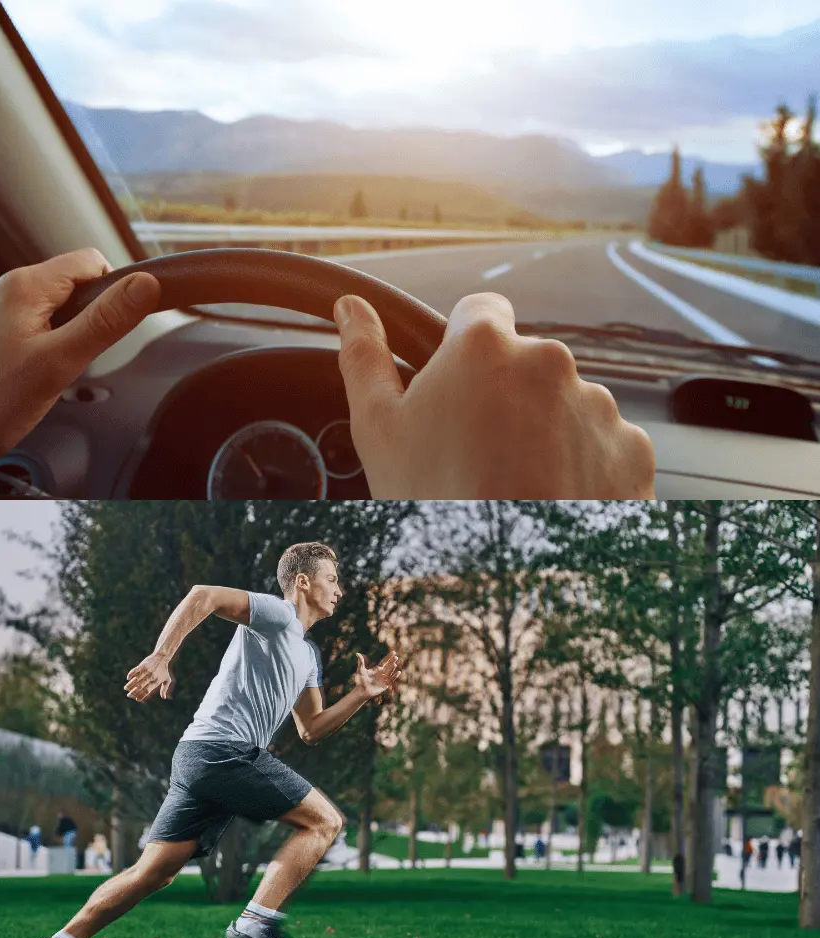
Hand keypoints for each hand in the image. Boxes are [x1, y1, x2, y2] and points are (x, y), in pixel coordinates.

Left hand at [0, 248, 160, 474]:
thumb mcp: (58, 365)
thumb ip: (105, 323)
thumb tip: (144, 285)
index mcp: (22, 287)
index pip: (90, 262)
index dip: (112, 293)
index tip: (110, 330)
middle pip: (61, 290)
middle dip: (75, 326)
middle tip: (62, 370)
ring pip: (30, 313)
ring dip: (43, 341)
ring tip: (27, 383)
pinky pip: (1, 331)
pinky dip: (12, 352)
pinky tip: (0, 385)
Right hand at [124, 650, 175, 701]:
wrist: (162, 656)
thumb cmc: (164, 669)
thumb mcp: (167, 679)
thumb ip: (164, 688)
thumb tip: (163, 698)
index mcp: (156, 681)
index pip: (147, 691)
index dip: (142, 696)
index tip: (137, 699)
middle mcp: (151, 677)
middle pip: (141, 686)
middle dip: (134, 692)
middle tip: (128, 695)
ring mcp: (147, 670)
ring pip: (137, 679)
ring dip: (130, 684)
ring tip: (125, 688)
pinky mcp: (143, 665)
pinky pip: (136, 670)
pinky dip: (131, 674)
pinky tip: (128, 678)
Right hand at [333, 292, 655, 498]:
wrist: (505, 582)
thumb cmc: (432, 503)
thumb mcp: (379, 431)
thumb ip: (364, 356)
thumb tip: (351, 308)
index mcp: (484, 346)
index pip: (479, 312)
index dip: (463, 349)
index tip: (455, 388)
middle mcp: (550, 361)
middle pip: (524, 362)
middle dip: (504, 395)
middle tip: (475, 453)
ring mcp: (598, 405)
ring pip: (564, 404)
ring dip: (544, 431)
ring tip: (514, 485)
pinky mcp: (631, 449)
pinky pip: (601, 444)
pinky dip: (581, 466)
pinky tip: (550, 500)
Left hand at [353, 651, 400, 699]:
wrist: (361, 691)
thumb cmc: (360, 681)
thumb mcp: (360, 670)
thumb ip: (360, 662)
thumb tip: (357, 653)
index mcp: (377, 669)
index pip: (384, 662)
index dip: (389, 657)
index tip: (393, 652)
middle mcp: (381, 673)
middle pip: (388, 666)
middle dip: (392, 661)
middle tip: (396, 657)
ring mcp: (383, 679)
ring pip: (390, 672)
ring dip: (392, 668)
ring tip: (394, 663)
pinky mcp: (385, 685)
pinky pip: (391, 680)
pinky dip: (394, 676)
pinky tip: (398, 672)